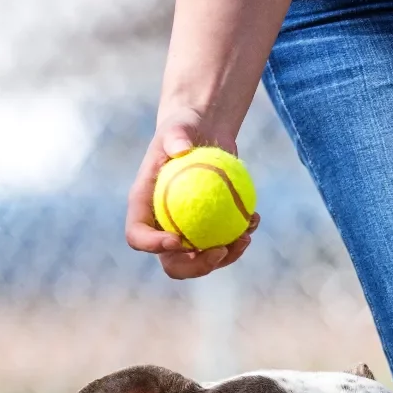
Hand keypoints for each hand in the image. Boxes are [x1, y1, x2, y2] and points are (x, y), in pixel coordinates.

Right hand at [126, 109, 259, 279]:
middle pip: (171, 262)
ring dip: (225, 257)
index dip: (153, 246)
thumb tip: (181, 148)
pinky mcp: (207, 230)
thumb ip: (176, 135)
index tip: (178, 240)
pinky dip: (239, 239)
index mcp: (143, 208)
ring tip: (245, 237)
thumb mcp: (179, 126)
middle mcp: (161, 227)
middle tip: (219, 251)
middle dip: (194, 266)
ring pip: (201, 261)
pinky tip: (253, 221)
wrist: (202, 133)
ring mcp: (185, 232)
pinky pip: (222, 245)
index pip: (138, 236)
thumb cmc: (184, 128)